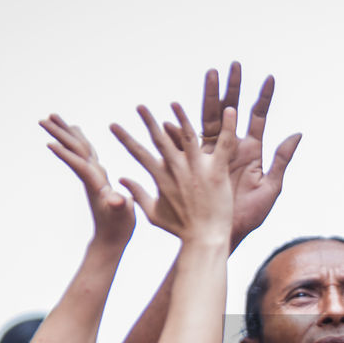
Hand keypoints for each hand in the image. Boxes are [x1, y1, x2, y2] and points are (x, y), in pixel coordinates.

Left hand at [40, 114, 135, 247]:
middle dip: (60, 135)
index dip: (66, 154)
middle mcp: (91, 177)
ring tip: (52, 117)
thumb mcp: (123, 216)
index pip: (79, 165)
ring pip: (78, 149)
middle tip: (44, 118)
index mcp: (96, 184)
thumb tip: (114, 200)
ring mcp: (93, 177)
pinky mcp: (97, 178)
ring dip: (65, 134)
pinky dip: (79, 141)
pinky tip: (77, 133)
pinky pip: (86, 154)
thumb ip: (119, 206)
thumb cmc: (118, 228)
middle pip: (74, 151)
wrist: (110, 240)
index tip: (48, 142)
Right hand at [111, 102, 236, 244]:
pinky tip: (231, 111)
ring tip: (174, 104)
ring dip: (181, 117)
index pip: (138, 153)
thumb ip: (138, 194)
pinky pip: (223, 144)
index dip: (124, 138)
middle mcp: (176, 169)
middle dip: (148, 121)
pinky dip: (228, 127)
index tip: (112, 124)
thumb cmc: (181, 229)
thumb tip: (123, 179)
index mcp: (161, 178)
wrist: (204, 238)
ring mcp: (196, 169)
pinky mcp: (216, 171)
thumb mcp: (153, 214)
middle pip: (159, 139)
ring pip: (188, 135)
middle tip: (139, 106)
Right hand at [198, 62, 301, 249]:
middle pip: (232, 109)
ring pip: (210, 117)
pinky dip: (182, 125)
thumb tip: (297, 133)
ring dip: (210, 96)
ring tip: (211, 74)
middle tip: (233, 65)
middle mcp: (231, 145)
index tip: (270, 77)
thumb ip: (281, 160)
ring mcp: (212, 151)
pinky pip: (187, 140)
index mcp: (251, 150)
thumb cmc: (250, 215)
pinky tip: (178, 111)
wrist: (226, 233)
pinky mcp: (196, 161)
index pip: (258, 117)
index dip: (264, 98)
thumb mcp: (270, 188)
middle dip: (233, 87)